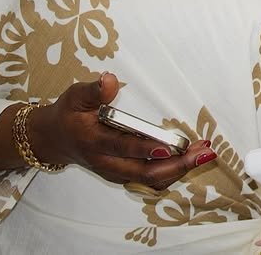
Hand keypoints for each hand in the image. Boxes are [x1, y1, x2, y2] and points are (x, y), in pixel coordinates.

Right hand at [27, 73, 216, 190]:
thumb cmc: (68, 115)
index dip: (146, 148)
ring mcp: (116, 172)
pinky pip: (151, 180)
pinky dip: (173, 172)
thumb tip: (110, 80)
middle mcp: (107, 163)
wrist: (55, 140)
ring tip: (204, 152)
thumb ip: (93, 90)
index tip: (170, 145)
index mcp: (95, 142)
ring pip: (151, 180)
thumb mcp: (75, 97)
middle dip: (177, 164)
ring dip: (180, 169)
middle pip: (145, 172)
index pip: (123, 148)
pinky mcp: (124, 175)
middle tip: (203, 151)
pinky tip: (191, 157)